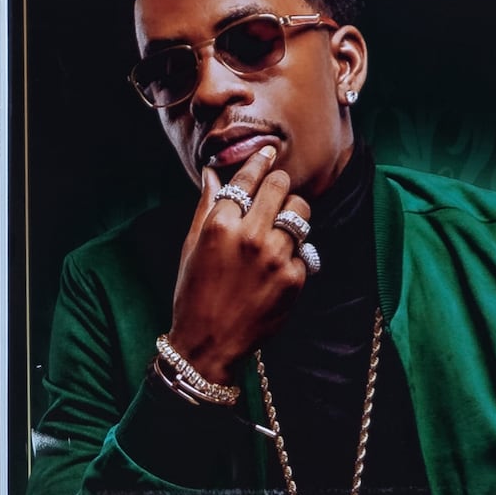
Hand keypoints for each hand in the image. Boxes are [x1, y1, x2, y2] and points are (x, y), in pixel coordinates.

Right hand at [161, 143, 316, 387]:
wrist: (208, 343)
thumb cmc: (194, 293)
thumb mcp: (191, 246)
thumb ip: (206, 205)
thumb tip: (212, 172)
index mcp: (220, 224)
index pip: (247, 178)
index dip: (260, 161)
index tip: (269, 151)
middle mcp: (250, 236)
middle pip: (280, 186)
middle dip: (279, 186)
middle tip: (276, 194)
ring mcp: (275, 257)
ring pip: (300, 212)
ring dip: (292, 216)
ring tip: (280, 230)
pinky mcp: (294, 278)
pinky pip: (304, 249)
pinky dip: (294, 253)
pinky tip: (278, 267)